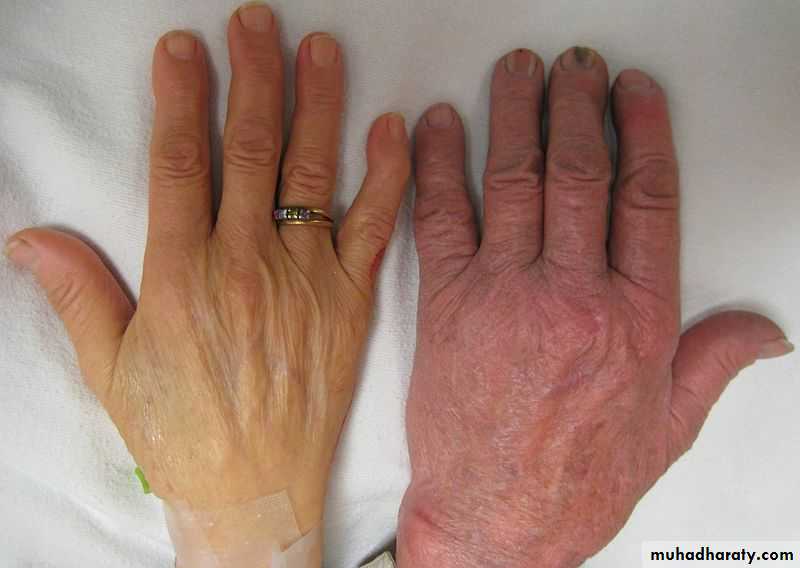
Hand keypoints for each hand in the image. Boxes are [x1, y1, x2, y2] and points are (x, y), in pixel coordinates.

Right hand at [4, 1, 408, 556]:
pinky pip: (376, 229)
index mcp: (183, 277)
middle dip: (252, 78)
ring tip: (320, 49)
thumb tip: (31, 237)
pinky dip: (386, 176)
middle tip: (256, 23)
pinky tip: (392, 129)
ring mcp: (306, 281)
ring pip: (311, 174)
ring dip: (317, 105)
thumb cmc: (182, 432)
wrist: (254, 490)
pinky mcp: (350, 302)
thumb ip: (77, 295)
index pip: (180, 165)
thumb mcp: (112, 370)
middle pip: (249, 152)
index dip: (180, 100)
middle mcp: (247, 267)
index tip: (185, 49)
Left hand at [397, 47, 790, 566]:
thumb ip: (713, 364)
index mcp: (633, 319)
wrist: (495, 520)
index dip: (641, 134)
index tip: (632, 95)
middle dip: (576, 107)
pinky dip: (436, 166)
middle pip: (578, 175)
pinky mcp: (447, 305)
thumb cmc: (574, 480)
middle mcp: (571, 296)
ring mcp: (504, 295)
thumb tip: (764, 331)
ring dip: (514, 115)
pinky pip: (440, 218)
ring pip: (513, 182)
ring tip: (516, 73)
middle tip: (574, 67)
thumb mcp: (667, 429)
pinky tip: (436, 129)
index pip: (646, 199)